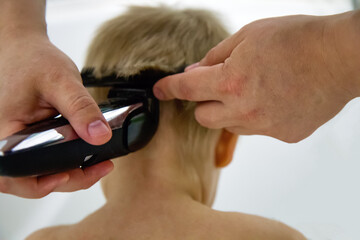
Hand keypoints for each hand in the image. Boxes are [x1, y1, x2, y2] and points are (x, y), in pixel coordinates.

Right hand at [0, 33, 112, 197]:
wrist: (25, 50)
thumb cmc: (32, 61)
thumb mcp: (61, 81)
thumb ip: (80, 108)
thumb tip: (99, 136)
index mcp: (2, 132)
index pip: (16, 175)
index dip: (42, 184)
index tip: (71, 175)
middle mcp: (5, 142)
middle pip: (29, 180)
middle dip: (67, 180)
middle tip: (99, 169)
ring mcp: (15, 144)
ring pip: (38, 174)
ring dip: (69, 174)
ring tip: (98, 164)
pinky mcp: (27, 141)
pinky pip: (43, 161)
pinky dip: (65, 163)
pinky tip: (87, 157)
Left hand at [154, 13, 359, 142]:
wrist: (340, 57)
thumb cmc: (297, 39)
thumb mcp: (248, 37)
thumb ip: (216, 57)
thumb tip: (195, 71)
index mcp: (231, 81)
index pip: (187, 89)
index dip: (169, 89)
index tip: (160, 91)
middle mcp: (244, 109)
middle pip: (203, 117)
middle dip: (204, 101)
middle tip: (218, 85)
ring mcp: (265, 125)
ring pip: (230, 125)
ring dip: (231, 110)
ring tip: (253, 89)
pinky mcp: (284, 134)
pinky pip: (257, 129)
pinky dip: (257, 116)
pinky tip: (273, 99)